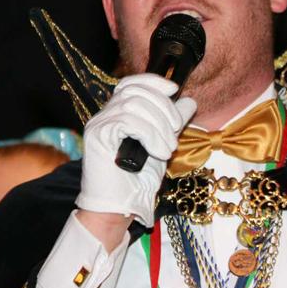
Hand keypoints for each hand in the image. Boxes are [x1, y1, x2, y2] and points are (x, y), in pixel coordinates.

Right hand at [76, 74, 195, 226]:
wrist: (122, 206)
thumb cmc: (139, 179)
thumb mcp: (163, 143)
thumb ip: (173, 122)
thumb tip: (189, 101)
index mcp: (118, 113)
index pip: (131, 83)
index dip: (153, 81)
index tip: (174, 89)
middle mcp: (105, 115)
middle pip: (135, 91)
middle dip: (164, 106)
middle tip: (176, 130)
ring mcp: (98, 124)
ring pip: (133, 104)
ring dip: (160, 124)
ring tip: (168, 148)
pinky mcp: (97, 136)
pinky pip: (128, 121)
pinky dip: (150, 134)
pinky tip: (158, 152)